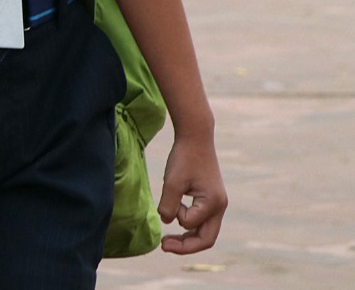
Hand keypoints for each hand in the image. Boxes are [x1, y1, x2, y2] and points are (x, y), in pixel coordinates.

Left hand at [158, 134, 226, 253]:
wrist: (196, 136)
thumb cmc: (184, 157)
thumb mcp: (172, 181)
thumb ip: (168, 204)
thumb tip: (166, 222)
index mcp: (213, 203)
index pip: (192, 225)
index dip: (176, 218)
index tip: (164, 209)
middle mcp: (220, 207)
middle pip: (206, 239)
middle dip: (185, 246)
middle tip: (163, 246)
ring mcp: (217, 204)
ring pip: (205, 232)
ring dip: (187, 237)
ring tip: (167, 240)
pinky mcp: (210, 199)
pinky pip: (202, 221)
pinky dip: (189, 225)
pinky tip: (174, 218)